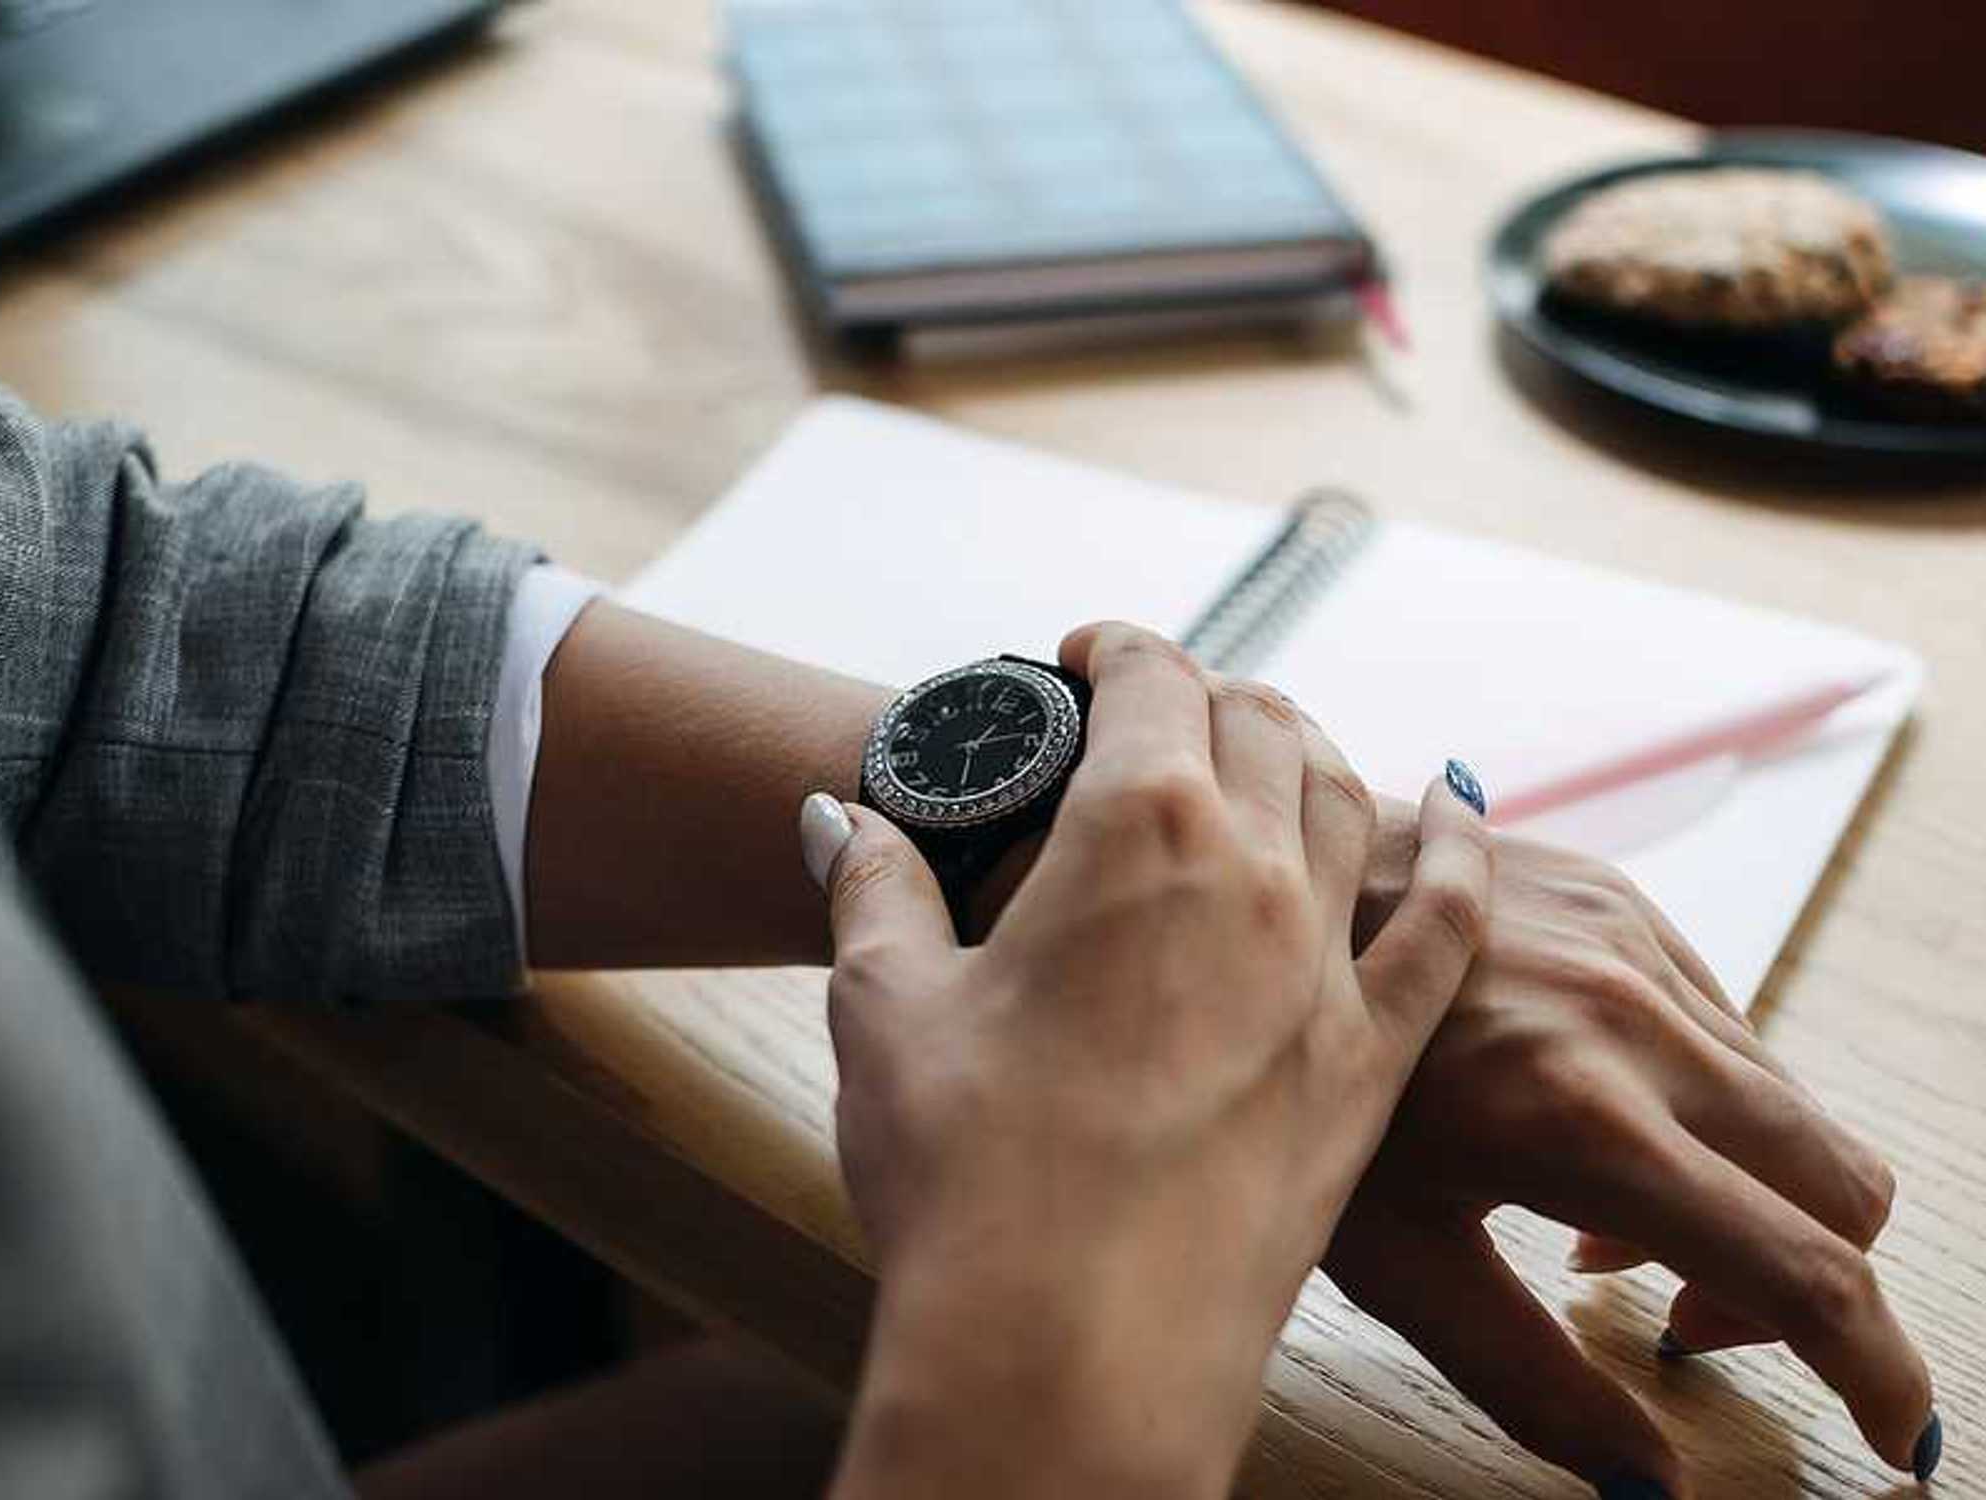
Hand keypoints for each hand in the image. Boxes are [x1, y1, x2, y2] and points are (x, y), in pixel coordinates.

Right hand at [806, 623, 1492, 1499]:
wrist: (1070, 1352)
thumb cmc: (967, 1177)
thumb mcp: (886, 1005)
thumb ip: (872, 886)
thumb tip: (836, 817)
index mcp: (1135, 830)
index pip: (1151, 677)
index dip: (1115, 647)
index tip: (1085, 657)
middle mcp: (1252, 873)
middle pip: (1258, 722)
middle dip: (1202, 694)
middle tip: (1154, 715)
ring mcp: (1324, 967)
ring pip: (1348, 797)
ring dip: (1304, 749)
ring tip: (1263, 746)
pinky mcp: (1370, 1062)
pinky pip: (1448, 921)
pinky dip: (1458, 847)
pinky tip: (1458, 804)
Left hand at [1327, 825, 1938, 1495]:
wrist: (1256, 893)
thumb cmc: (1287, 1081)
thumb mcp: (1391, 1255)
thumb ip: (1528, 1378)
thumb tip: (1653, 1482)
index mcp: (1578, 1120)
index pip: (1803, 1269)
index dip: (1873, 1371)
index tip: (1892, 1434)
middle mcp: (1632, 1019)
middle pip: (1838, 1182)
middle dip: (1807, 1283)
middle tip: (1683, 1321)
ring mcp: (1634, 944)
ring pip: (1789, 1103)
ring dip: (1745, 1189)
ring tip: (1601, 1222)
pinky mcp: (1622, 899)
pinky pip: (1726, 1027)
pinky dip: (1703, 1104)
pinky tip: (1589, 1121)